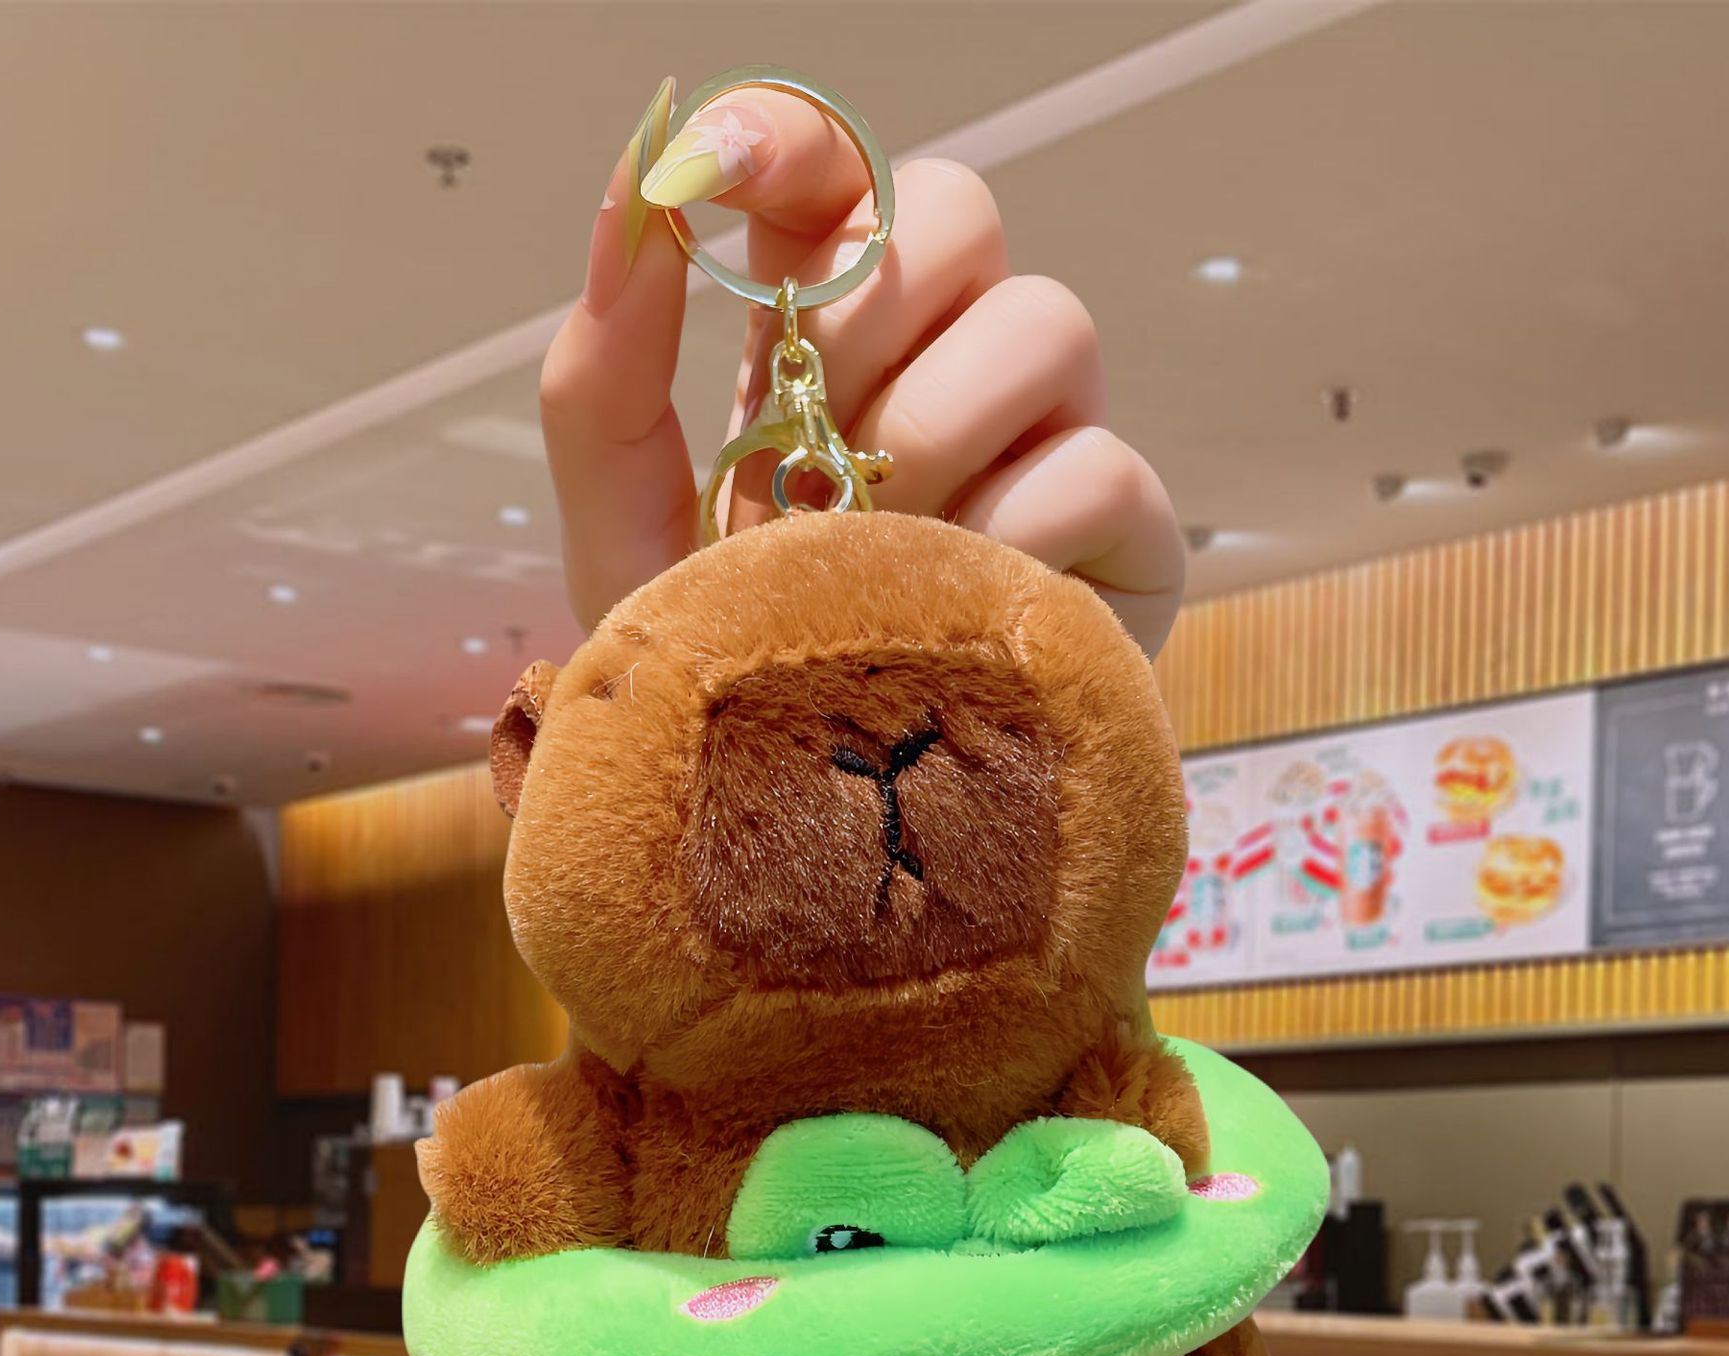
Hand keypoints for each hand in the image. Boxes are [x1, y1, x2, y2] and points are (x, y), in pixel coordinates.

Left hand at [540, 80, 1185, 656]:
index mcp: (820, 347)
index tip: (711, 174)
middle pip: (961, 207)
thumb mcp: (626, 541)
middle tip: (809, 444)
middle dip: (868, 312)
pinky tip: (956, 611)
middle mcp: (943, 369)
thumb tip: (631, 198)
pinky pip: (1096, 468)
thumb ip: (604, 382)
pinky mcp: (1124, 539)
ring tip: (877, 551)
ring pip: (1048, 321)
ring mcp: (1043, 447)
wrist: (814, 842)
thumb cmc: (726, 685)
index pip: (836, 176)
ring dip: (935, 434)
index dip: (786, 139)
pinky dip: (1008, 540)